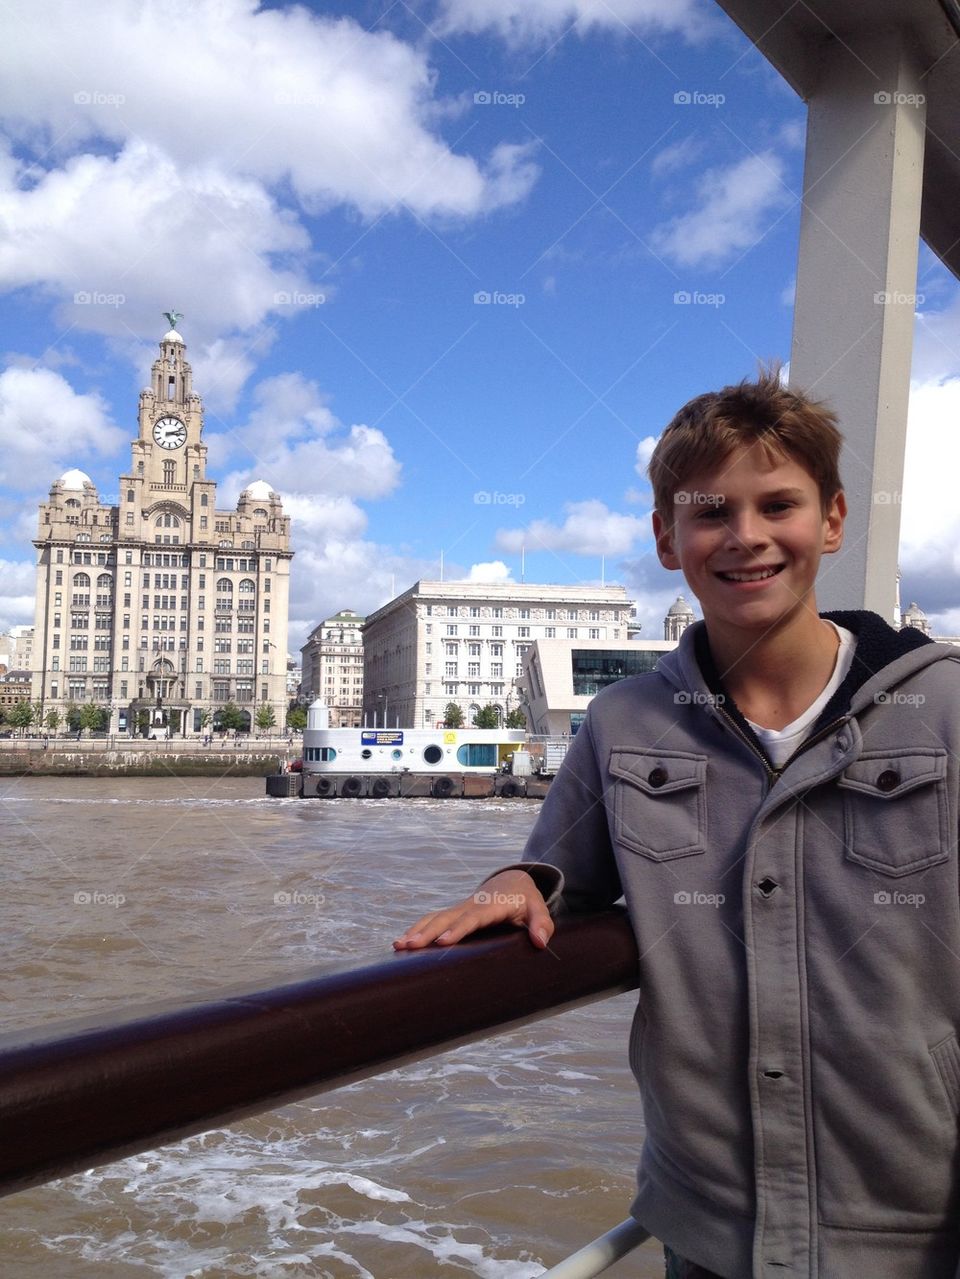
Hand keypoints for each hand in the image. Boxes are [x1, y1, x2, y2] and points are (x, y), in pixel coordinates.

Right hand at [393, 869, 552, 950]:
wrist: (511, 882)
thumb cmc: (526, 900)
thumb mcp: (539, 909)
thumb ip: (542, 923)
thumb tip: (540, 942)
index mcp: (491, 906)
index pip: (472, 918)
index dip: (458, 929)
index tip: (443, 942)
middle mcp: (470, 906)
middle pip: (446, 918)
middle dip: (427, 932)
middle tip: (409, 946)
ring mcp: (459, 909)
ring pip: (434, 918)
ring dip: (416, 930)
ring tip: (398, 945)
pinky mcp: (453, 915)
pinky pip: (432, 920)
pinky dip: (417, 929)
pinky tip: (402, 943)